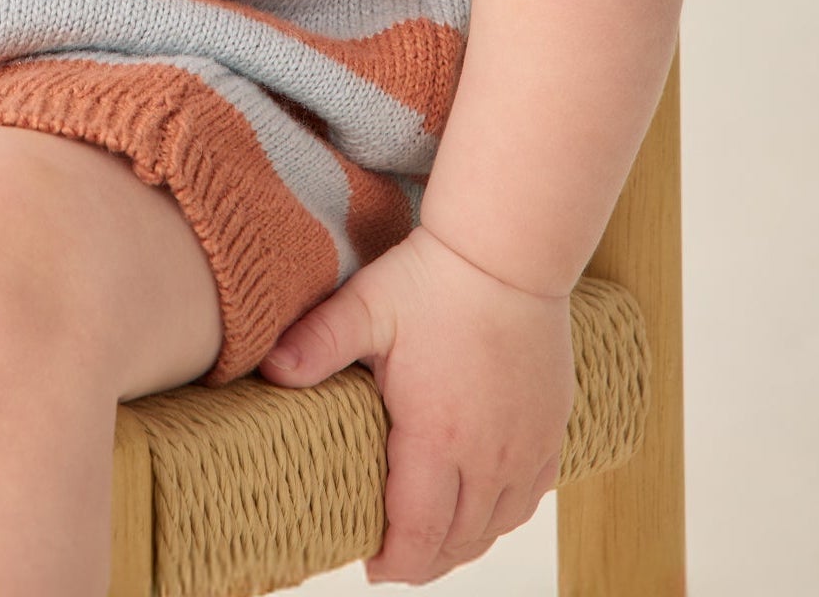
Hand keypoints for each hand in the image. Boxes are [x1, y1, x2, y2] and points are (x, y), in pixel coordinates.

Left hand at [257, 223, 574, 583]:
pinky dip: (503, 514)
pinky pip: (532, 497)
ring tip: (432, 539)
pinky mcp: (550, 428)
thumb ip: (316, 343)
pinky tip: (482, 507)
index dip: (395, 563)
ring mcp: (525, 445)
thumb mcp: (366, 307)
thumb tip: (268, 370)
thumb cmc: (435, 278)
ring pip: (497, 525)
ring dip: (464, 541)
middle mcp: (488, 455)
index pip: (419, 534)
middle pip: (459, 541)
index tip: (372, 566)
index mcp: (437, 436)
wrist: (508, 252)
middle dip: (424, 559)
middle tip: (393, 556)